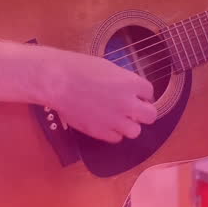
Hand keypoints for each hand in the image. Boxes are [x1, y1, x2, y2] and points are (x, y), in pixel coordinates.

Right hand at [36, 48, 157, 143]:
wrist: (57, 82)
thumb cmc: (78, 68)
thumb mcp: (107, 67)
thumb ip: (122, 80)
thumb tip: (128, 89)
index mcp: (130, 83)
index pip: (149, 92)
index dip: (141, 93)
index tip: (135, 94)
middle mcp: (127, 103)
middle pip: (150, 115)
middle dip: (143, 112)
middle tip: (133, 110)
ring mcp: (115, 120)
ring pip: (135, 131)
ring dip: (128, 125)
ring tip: (117, 118)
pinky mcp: (100, 131)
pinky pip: (116, 138)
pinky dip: (113, 132)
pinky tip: (104, 123)